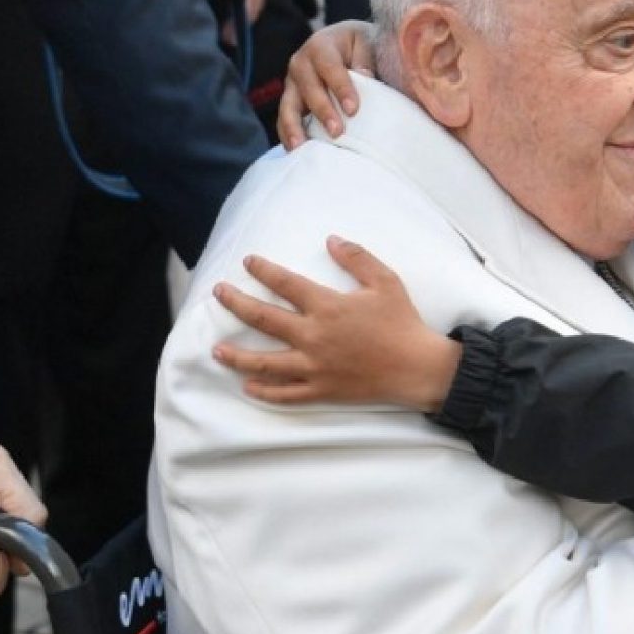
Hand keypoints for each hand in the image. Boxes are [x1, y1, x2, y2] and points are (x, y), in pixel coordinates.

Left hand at [212, 236, 461, 409]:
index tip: (248, 262)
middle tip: (219, 293)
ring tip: (216, 350)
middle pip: (263, 318)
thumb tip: (332, 240)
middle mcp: (313, 336)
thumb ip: (357, 259)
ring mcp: (314, 366)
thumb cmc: (402, 323)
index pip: (285, 284)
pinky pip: (286, 394)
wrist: (417, 367)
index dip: (264, 270)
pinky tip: (249, 387)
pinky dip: (265, 392)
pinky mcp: (321, 390)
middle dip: (236, 303)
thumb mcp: (385, 281)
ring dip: (237, 356)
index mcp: (327, 307)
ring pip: (265, 362)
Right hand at [276, 21, 377, 148]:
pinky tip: (296, 152)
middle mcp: (300, 63)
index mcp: (321, 46)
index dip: (341, 88)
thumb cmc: (359, 46)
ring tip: (301, 148)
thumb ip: (365, 60)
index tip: (353, 109)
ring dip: (294, 127)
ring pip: (288, 106)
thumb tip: (366, 78)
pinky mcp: (290, 101)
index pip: (330, 67)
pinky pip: (284, 119)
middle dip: (323, 111)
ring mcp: (292, 84)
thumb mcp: (365, 44)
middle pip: (308, 89)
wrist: (343, 44)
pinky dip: (288, 135)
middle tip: (337, 132)